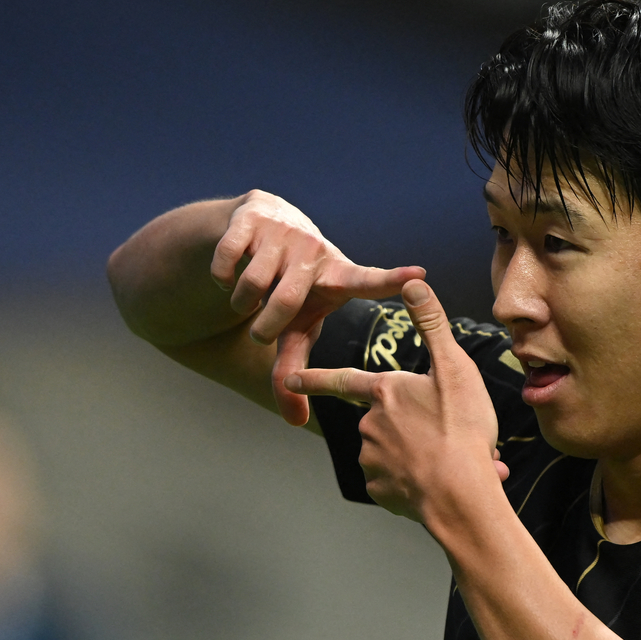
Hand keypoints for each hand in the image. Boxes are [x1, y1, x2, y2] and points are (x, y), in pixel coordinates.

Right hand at [210, 190, 424, 425]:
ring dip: (241, 303)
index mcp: (336, 276)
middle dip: (266, 324)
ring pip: (251, 282)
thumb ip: (295, 370)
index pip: (366, 280)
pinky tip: (227, 276)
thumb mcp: (296, 328)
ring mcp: (283, 232)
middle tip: (261, 331)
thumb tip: (296, 422)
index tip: (419, 276)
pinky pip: (226, 260)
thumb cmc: (290, 290)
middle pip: (285, 301)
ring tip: (247, 301)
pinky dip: (221, 278)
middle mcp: (314, 250)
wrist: (260, 227)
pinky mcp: (250, 218)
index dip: (390, 280)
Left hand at [285, 279, 508, 524]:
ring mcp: (371, 459)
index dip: (314, 377)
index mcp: (385, 391)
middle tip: (450, 432)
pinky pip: (396, 480)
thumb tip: (413, 281)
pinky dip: (415, 480)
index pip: (342, 380)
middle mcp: (370, 423)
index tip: (289, 376)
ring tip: (452, 459)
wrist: (459, 495)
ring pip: (395, 451)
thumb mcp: (454, 368)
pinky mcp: (380, 490)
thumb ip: (431, 324)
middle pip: (385, 419)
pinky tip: (441, 481)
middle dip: (413, 427)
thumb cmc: (460, 428)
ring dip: (420, 454)